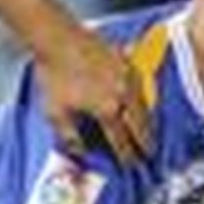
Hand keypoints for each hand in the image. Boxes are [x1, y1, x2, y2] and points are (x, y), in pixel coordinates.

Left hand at [29, 8, 150, 165]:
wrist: (56, 38)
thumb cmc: (54, 74)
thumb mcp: (55, 112)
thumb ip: (69, 136)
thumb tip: (79, 152)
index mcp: (107, 109)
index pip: (121, 140)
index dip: (127, 155)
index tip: (131, 165)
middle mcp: (122, 94)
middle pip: (139, 123)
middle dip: (145, 141)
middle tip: (149, 153)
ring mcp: (126, 75)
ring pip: (143, 103)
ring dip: (147, 120)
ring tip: (149, 130)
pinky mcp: (124, 59)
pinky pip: (138, 79)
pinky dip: (142, 92)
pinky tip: (142, 94)